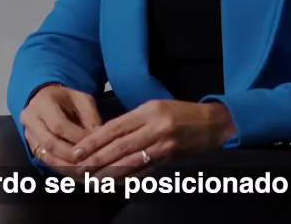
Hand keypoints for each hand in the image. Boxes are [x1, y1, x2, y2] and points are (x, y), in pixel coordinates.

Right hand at [20, 84, 102, 175]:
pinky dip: (62, 169)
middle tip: (90, 163)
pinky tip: (77, 174)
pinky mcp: (32, 147)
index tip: (95, 146)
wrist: (44, 99)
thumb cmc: (66, 98)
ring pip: (46, 156)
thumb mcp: (81, 99)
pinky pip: (46, 161)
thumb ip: (91, 117)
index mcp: (42, 103)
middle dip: (71, 156)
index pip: (59, 125)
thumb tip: (101, 139)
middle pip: (50, 143)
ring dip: (67, 167)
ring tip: (85, 173)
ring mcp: (28, 135)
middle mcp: (30, 120)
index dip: (77, 138)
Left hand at [72, 99, 235, 178]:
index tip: (78, 150)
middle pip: (120, 146)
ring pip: (131, 161)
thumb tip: (103, 135)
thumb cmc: (180, 113)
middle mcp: (155, 128)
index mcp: (148, 111)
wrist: (212, 124)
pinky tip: (115, 183)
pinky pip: (145, 171)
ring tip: (93, 179)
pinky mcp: (170, 159)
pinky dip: (129, 178)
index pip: (115, 127)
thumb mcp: (154, 107)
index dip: (94, 140)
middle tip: (80, 168)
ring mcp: (164, 145)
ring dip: (110, 172)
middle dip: (97, 159)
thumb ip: (131, 120)